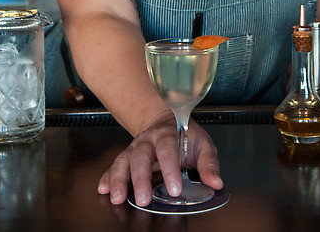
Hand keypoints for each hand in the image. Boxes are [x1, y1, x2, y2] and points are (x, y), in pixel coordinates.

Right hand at [97, 114, 222, 205]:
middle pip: (141, 156)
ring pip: (124, 160)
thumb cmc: (185, 136)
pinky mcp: (126, 156)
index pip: (168, 149)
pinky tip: (103, 188)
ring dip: (119, 179)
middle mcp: (148, 139)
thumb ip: (209, 164)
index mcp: (168, 134)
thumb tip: (216, 182)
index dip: (170, 169)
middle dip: (141, 178)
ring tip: (118, 197)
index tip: (174, 189)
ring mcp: (134, 147)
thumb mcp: (202, 145)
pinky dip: (108, 177)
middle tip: (144, 198)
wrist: (166, 121)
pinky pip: (114, 165)